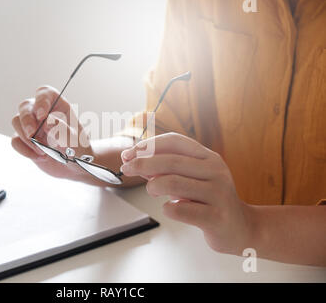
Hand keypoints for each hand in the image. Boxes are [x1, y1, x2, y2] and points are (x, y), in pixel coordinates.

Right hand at [11, 85, 93, 181]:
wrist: (73, 166)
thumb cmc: (77, 148)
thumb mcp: (75, 141)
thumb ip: (63, 131)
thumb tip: (47, 123)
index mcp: (57, 106)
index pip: (45, 93)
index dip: (41, 101)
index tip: (42, 115)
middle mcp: (42, 112)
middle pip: (25, 106)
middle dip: (26, 120)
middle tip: (31, 134)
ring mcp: (31, 125)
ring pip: (16, 121)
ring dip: (26, 138)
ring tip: (43, 152)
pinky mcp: (24, 139)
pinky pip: (15, 140)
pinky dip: (25, 150)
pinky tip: (39, 157)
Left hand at [120, 132, 255, 254]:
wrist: (240, 228)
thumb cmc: (209, 200)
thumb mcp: (191, 178)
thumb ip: (167, 169)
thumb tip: (136, 161)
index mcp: (208, 157)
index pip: (175, 141)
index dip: (148, 145)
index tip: (128, 154)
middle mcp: (216, 171)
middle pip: (171, 161)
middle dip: (142, 163)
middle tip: (126, 169)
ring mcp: (218, 194)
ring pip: (173, 183)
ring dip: (153, 186)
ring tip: (152, 191)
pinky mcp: (216, 217)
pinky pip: (181, 210)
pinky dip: (168, 209)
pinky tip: (170, 208)